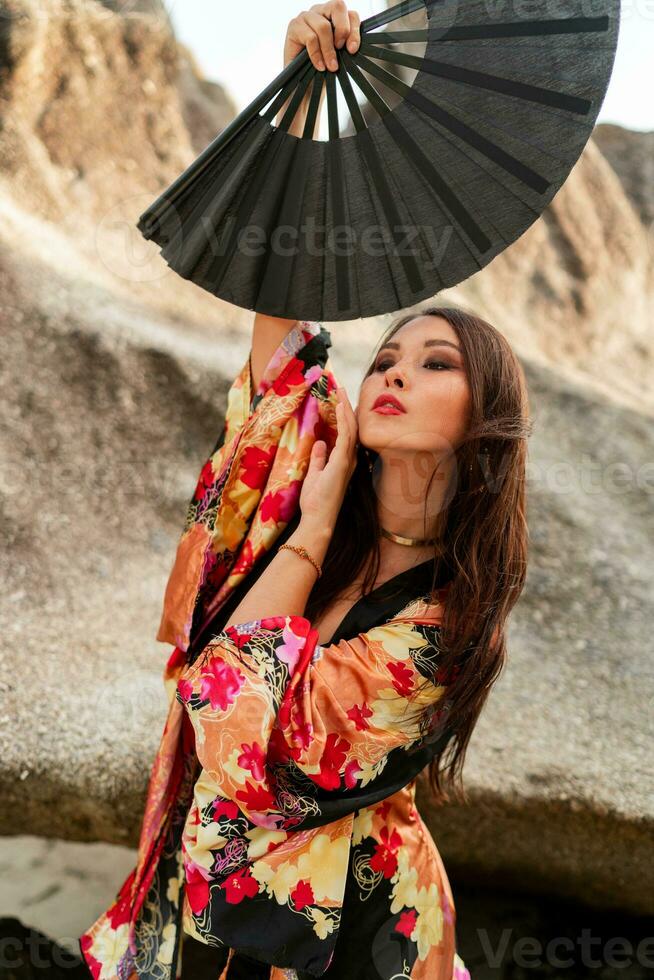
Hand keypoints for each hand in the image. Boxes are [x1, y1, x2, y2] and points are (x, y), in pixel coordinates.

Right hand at [284, 2, 360, 70]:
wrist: (305, 84)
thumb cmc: (323, 67)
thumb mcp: (340, 55)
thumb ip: (347, 44)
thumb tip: (353, 45)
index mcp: (335, 16)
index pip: (351, 14)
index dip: (354, 30)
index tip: (352, 50)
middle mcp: (321, 11)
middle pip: (338, 7)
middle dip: (342, 30)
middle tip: (340, 49)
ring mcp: (306, 17)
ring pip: (323, 26)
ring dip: (328, 49)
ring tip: (330, 66)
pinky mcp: (294, 26)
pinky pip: (310, 38)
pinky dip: (317, 54)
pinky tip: (320, 66)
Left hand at [299, 386, 357, 532]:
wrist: (318, 518)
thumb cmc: (316, 501)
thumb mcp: (315, 475)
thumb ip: (319, 459)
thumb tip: (320, 444)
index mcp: (343, 462)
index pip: (346, 434)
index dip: (345, 416)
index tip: (340, 400)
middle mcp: (349, 459)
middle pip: (352, 427)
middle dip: (347, 407)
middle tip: (342, 388)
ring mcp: (347, 460)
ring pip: (351, 428)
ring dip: (346, 408)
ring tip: (341, 391)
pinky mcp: (341, 462)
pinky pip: (345, 436)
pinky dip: (344, 420)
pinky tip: (340, 407)